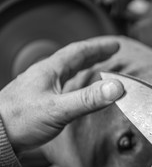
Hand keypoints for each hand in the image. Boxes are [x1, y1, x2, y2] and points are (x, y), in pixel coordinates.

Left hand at [0, 37, 123, 152]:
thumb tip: (115, 87)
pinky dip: (75, 82)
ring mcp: (41, 88)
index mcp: (50, 71)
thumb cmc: (20, 121)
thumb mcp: (59, 109)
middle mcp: (45, 76)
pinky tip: (76, 90)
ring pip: (67, 71)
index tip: (115, 45)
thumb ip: (88, 99)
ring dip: (84, 66)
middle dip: (94, 54)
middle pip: (73, 59)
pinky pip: (62, 84)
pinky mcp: (39, 101)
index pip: (78, 52)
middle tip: (110, 52)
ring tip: (97, 67)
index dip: (99, 47)